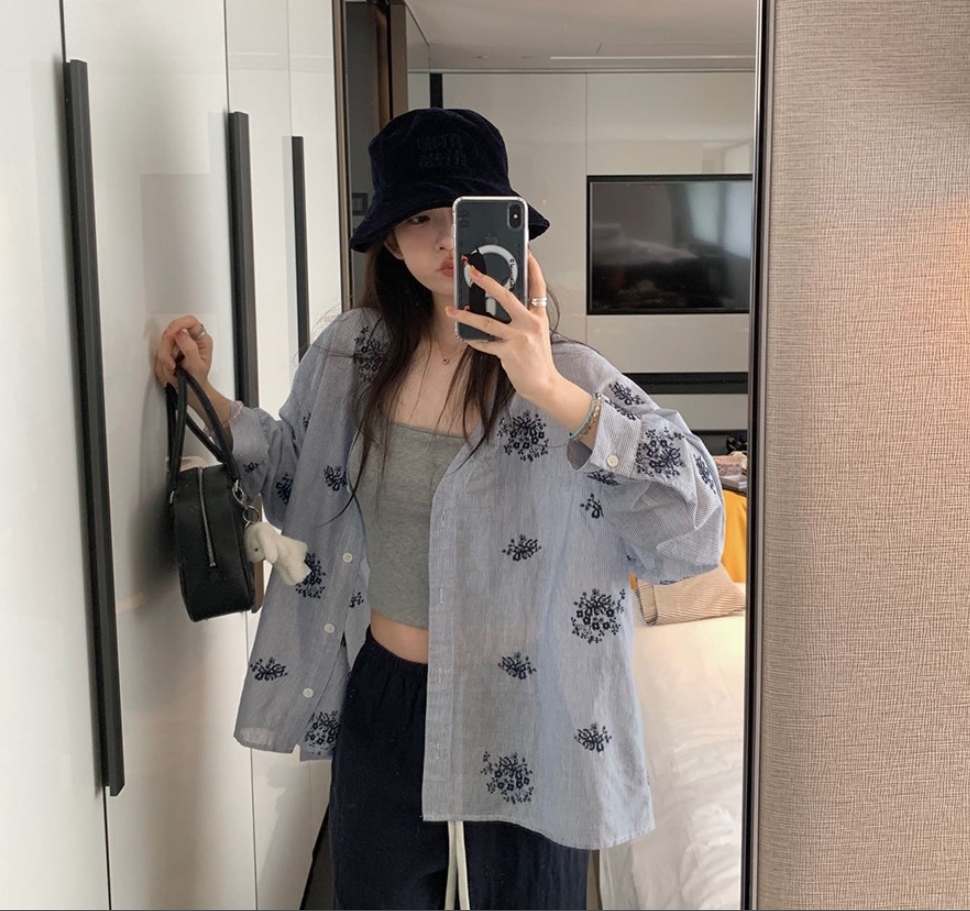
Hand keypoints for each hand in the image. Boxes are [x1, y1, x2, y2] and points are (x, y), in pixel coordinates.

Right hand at [154, 316, 213, 389]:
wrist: (191, 392)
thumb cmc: (197, 381)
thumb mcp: (196, 366)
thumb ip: (189, 349)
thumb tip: (180, 334)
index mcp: (201, 340)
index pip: (190, 321)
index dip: (178, 324)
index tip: (171, 334)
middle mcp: (190, 340)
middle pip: (171, 333)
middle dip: (168, 352)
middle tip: (173, 365)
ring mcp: (178, 345)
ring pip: (163, 344)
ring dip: (165, 360)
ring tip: (173, 370)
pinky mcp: (169, 351)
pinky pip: (159, 353)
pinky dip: (162, 364)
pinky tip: (170, 370)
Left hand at [446, 251, 559, 405]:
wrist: (545, 384)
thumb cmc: (539, 360)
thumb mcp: (537, 334)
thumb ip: (524, 319)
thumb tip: (502, 307)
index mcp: (538, 316)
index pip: (538, 286)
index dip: (532, 268)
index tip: (525, 252)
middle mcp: (530, 324)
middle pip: (507, 297)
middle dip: (488, 283)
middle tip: (473, 272)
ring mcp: (519, 338)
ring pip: (487, 321)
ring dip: (466, 315)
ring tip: (451, 310)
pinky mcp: (508, 352)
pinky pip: (485, 343)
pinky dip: (474, 340)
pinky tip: (465, 336)